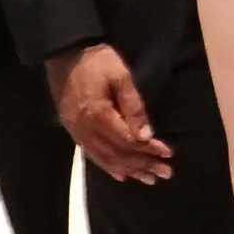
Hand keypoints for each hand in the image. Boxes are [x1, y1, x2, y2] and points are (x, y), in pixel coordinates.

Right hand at [51, 42, 169, 180]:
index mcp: (98, 116)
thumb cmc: (97, 62)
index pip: (128, 141)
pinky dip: (109, 167)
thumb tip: (146, 135)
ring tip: (150, 178)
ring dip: (130, 170)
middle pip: (118, 155)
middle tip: (166, 173)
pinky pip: (92, 155)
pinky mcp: (73, 132)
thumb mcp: (121, 77)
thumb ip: (134, 107)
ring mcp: (77, 133)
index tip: (168, 154)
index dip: (148, 150)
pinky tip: (122, 175)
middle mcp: (86, 130)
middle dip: (143, 165)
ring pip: (105, 159)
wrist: (64, 55)